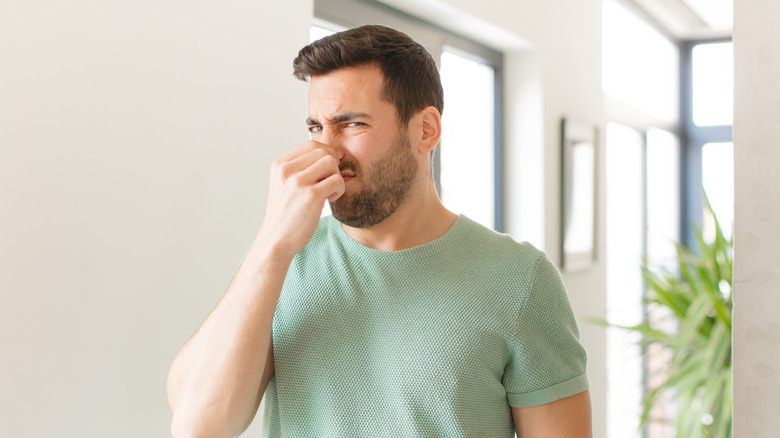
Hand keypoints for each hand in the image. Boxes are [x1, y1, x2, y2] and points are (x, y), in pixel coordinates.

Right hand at [256, 140, 344, 257]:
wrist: (277, 239)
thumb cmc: (285, 214)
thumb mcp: (284, 185)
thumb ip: (299, 168)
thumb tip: (329, 153)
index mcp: (279, 165)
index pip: (310, 144)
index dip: (326, 152)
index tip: (329, 168)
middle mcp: (286, 170)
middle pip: (323, 151)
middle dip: (332, 165)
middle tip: (329, 181)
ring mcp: (298, 182)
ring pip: (331, 162)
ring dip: (336, 175)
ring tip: (329, 190)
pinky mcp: (311, 195)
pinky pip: (337, 180)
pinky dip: (339, 189)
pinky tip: (330, 199)